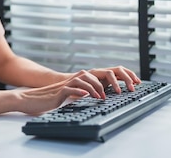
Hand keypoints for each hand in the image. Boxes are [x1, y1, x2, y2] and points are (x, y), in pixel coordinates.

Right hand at [15, 67, 140, 114]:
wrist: (37, 98)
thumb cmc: (56, 97)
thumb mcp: (77, 94)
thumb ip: (88, 91)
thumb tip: (102, 94)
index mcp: (85, 77)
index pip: (107, 72)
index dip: (122, 76)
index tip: (134, 83)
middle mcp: (79, 76)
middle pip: (102, 73)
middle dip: (115, 81)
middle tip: (123, 91)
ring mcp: (70, 82)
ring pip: (88, 79)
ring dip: (98, 88)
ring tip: (103, 96)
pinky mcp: (62, 90)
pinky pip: (75, 88)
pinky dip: (83, 91)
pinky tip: (89, 96)